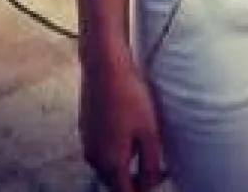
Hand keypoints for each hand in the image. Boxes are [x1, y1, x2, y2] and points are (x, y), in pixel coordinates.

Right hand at [79, 51, 166, 190]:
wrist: (105, 67)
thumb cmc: (130, 97)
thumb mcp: (149, 131)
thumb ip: (151, 162)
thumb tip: (152, 182)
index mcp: (110, 163)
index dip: (145, 189)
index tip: (162, 177)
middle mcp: (94, 158)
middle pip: (115, 181)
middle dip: (135, 178)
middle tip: (158, 165)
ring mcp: (87, 143)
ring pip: (108, 164)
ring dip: (125, 162)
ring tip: (145, 144)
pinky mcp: (85, 129)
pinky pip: (102, 148)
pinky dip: (116, 148)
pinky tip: (129, 129)